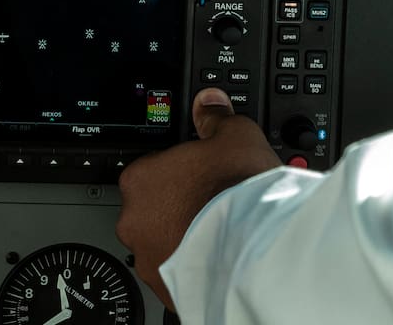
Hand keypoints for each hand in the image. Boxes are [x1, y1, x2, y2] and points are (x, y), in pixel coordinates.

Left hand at [115, 87, 281, 311]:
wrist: (257, 249)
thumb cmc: (240, 193)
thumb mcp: (235, 136)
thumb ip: (216, 118)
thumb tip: (210, 104)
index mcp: (140, 179)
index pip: (151, 169)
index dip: (179, 171)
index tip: (200, 176)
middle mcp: (135, 221)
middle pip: (153, 207)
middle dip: (178, 207)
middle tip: (211, 205)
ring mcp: (148, 258)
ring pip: (162, 242)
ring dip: (183, 238)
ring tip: (217, 234)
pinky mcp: (166, 288)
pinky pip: (175, 273)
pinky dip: (192, 266)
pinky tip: (216, 257)